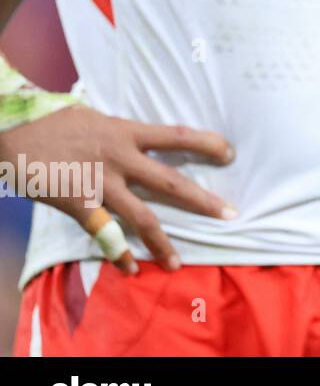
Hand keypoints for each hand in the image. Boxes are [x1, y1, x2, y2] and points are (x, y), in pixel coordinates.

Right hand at [0, 106, 235, 272]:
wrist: (12, 134)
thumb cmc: (51, 123)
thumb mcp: (93, 117)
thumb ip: (119, 131)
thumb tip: (139, 136)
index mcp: (125, 132)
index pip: (177, 136)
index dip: (207, 144)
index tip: (229, 153)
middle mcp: (119, 158)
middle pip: (171, 182)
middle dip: (203, 200)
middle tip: (230, 214)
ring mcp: (100, 183)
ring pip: (141, 216)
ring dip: (162, 241)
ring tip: (178, 263)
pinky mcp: (78, 204)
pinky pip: (104, 234)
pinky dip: (117, 253)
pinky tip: (131, 268)